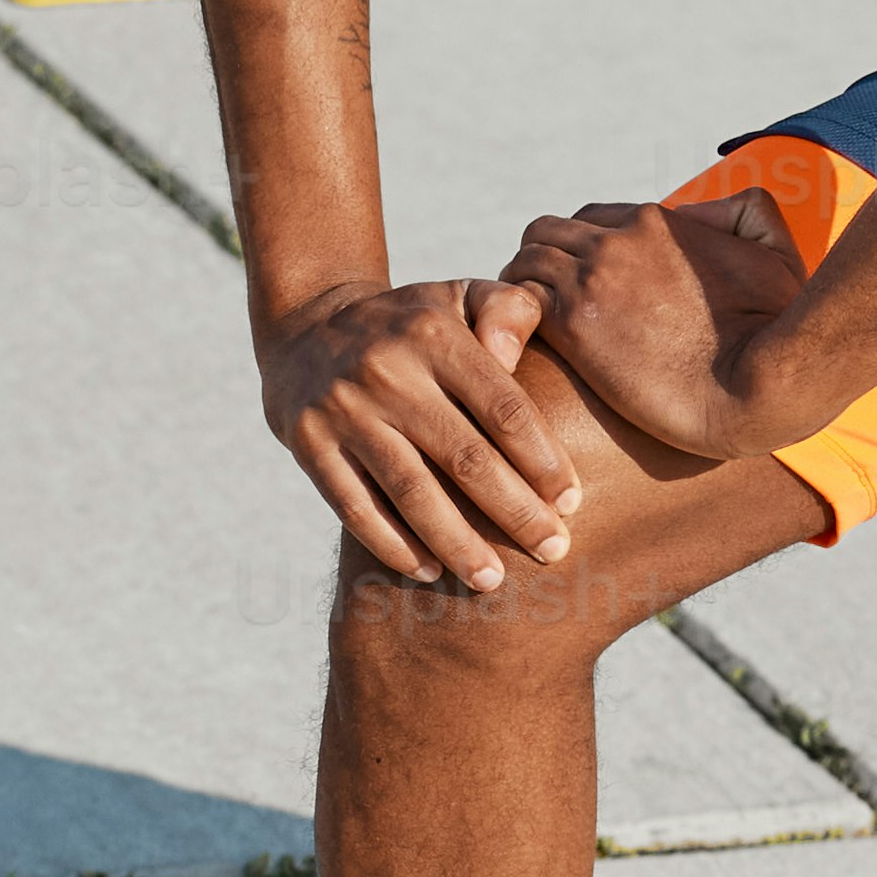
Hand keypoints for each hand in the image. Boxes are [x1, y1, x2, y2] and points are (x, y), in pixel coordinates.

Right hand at [259, 276, 578, 580]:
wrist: (306, 328)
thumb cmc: (410, 325)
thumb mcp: (459, 295)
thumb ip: (508, 310)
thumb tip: (517, 356)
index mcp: (435, 334)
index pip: (503, 407)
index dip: (543, 461)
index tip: (571, 505)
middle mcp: (387, 371)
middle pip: (465, 456)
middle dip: (515, 512)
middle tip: (553, 551)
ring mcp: (343, 410)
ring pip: (411, 491)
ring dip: (457, 543)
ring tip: (493, 581)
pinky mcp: (307, 444)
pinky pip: (355, 507)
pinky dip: (394, 545)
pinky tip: (429, 571)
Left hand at [497, 186, 802, 467]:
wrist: (755, 389)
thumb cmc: (775, 331)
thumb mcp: (777, 256)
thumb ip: (745, 215)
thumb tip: (702, 211)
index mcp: (658, 224)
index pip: (593, 219)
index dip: (582, 250)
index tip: (582, 285)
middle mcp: (617, 241)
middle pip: (547, 233)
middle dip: (541, 262)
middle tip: (541, 304)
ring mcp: (590, 279)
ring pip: (522, 261)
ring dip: (519, 289)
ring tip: (523, 328)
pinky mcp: (572, 323)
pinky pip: (513, 299)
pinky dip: (508, 318)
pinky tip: (516, 347)